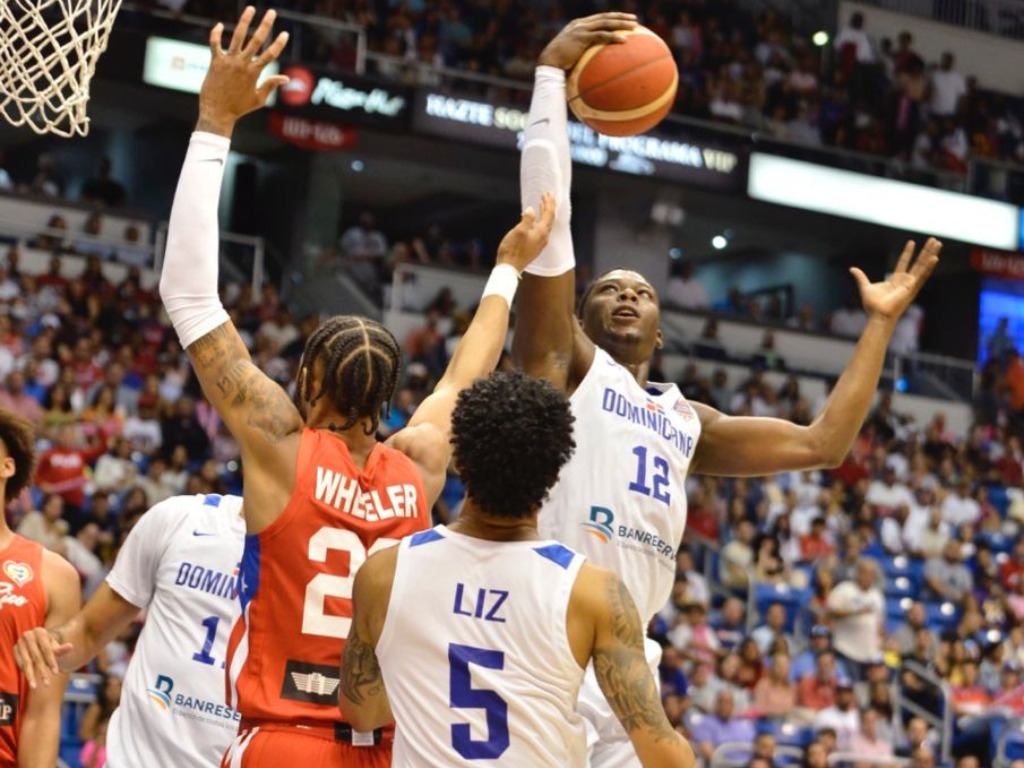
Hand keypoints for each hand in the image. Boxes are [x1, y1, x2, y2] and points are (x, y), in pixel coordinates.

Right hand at [13, 627, 72, 689]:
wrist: (36, 642)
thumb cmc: (48, 645)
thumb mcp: (55, 647)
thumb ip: (62, 649)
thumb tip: (71, 646)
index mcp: (40, 632)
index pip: (47, 650)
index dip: (51, 661)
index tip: (56, 673)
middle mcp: (28, 635)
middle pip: (37, 657)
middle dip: (42, 672)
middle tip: (47, 684)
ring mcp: (20, 643)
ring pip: (26, 662)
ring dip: (30, 676)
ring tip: (35, 687)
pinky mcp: (14, 650)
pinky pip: (19, 663)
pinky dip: (24, 671)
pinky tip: (30, 679)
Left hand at [197, 6, 290, 136]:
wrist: (217, 112)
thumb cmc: (239, 108)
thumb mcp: (258, 99)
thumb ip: (270, 85)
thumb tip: (286, 78)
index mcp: (254, 73)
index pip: (270, 55)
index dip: (279, 44)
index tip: (285, 33)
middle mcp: (242, 64)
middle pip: (256, 40)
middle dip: (265, 25)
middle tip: (272, 12)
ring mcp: (228, 61)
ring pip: (237, 37)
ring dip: (245, 21)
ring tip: (251, 9)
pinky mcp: (215, 62)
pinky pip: (215, 44)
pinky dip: (216, 33)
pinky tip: (219, 25)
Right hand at [496, 192, 555, 272]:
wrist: (509, 269)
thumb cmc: (512, 250)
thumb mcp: (519, 231)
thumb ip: (527, 219)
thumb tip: (531, 209)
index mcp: (541, 232)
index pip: (549, 214)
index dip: (548, 203)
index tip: (546, 193)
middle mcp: (543, 238)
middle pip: (550, 219)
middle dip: (549, 206)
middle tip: (547, 195)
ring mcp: (540, 243)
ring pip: (546, 224)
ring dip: (545, 213)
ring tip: (542, 204)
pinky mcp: (535, 247)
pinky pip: (541, 230)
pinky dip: (540, 221)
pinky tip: (534, 220)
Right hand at [538, 13, 637, 69]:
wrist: (549, 62)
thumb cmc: (559, 64)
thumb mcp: (572, 54)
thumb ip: (583, 53)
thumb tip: (594, 64)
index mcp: (579, 25)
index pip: (599, 18)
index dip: (613, 18)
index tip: (625, 19)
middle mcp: (580, 24)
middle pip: (605, 17)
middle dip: (621, 17)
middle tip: (635, 19)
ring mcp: (581, 29)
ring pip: (605, 23)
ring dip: (621, 24)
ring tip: (634, 27)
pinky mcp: (582, 37)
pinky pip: (602, 35)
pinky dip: (614, 37)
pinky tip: (624, 40)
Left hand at [850, 238, 940, 322]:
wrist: (878, 315)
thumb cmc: (873, 306)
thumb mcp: (865, 287)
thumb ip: (860, 277)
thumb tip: (852, 268)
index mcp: (896, 281)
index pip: (903, 263)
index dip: (907, 253)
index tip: (911, 242)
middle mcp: (906, 282)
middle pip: (918, 263)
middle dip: (926, 251)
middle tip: (934, 240)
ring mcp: (911, 284)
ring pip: (923, 266)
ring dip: (931, 255)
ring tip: (938, 243)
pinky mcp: (913, 288)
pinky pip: (923, 276)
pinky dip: (928, 267)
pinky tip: (935, 258)